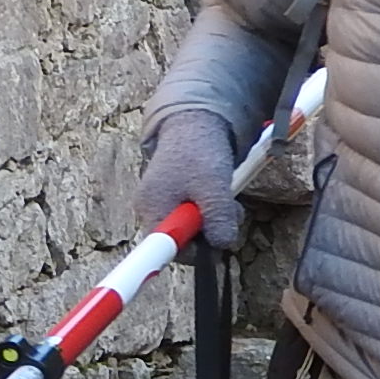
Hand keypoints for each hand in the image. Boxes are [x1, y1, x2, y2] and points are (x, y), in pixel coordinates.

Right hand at [136, 109, 241, 250]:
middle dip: (209, 234)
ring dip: (216, 223)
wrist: (195, 123)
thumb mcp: (214, 185)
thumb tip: (222, 244)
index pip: (163, 251)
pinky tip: (221, 197)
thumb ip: (218, 216)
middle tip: (228, 214)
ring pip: (193, 233)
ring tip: (227, 201)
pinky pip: (195, 221)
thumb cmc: (199, 151)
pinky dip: (212, 213)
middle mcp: (151, 210)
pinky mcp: (176, 202)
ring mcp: (163, 206)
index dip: (188, 254)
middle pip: (181, 244)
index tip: (210, 249)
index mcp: (152, 207)